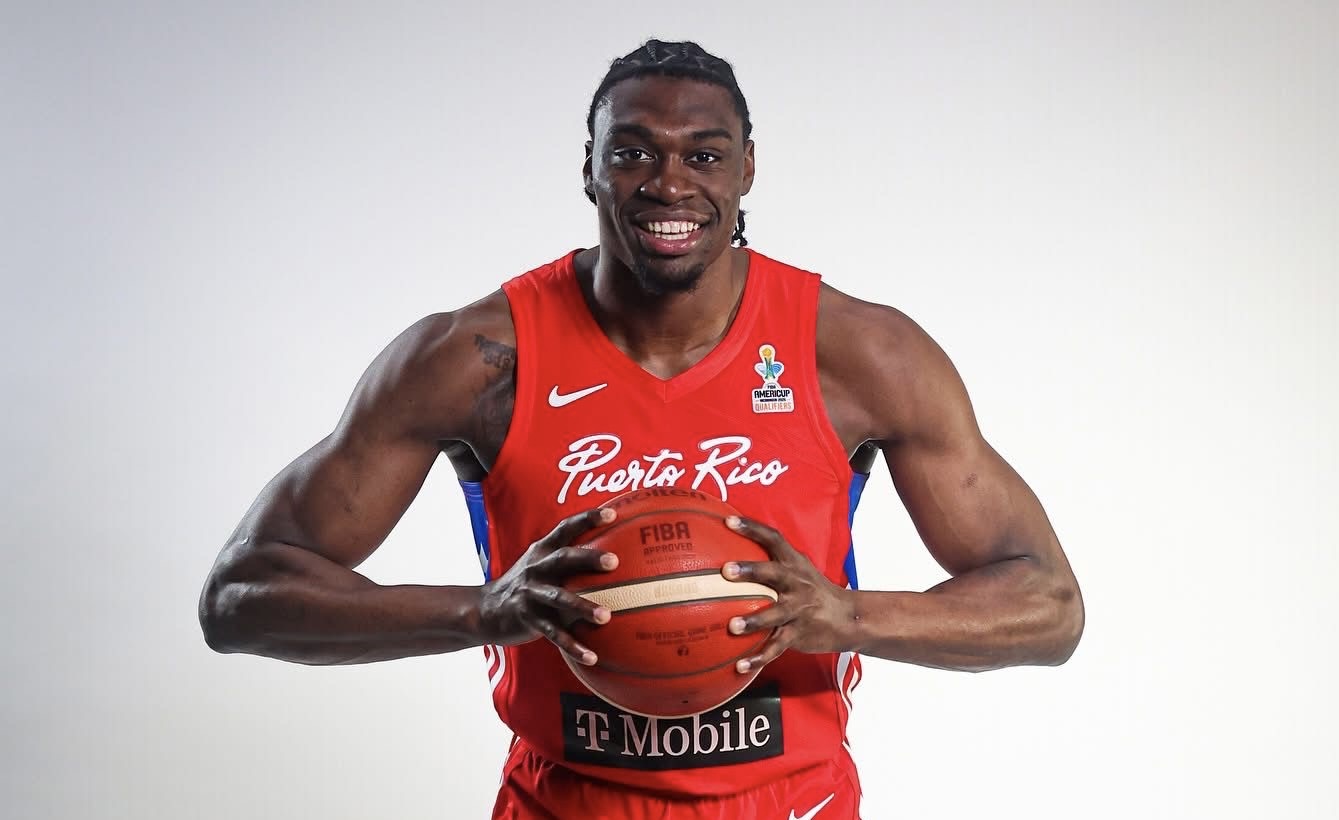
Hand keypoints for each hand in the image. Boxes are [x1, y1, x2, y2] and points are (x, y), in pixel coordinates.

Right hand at [478, 507, 618, 665]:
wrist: (485, 610)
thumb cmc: (526, 586)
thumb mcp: (540, 565)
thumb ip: (570, 561)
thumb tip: (615, 559)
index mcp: (542, 552)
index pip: (565, 529)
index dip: (587, 519)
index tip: (611, 514)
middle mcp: (536, 569)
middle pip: (563, 558)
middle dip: (588, 558)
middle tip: (614, 561)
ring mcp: (531, 594)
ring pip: (559, 599)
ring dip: (583, 607)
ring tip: (606, 616)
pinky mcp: (528, 619)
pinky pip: (553, 634)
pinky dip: (573, 646)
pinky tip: (592, 656)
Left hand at [720, 515, 854, 673]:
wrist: (847, 618)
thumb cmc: (812, 590)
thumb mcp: (798, 569)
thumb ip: (772, 561)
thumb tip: (730, 549)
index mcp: (794, 564)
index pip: (773, 538)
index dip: (752, 528)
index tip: (728, 520)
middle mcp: (796, 584)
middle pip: (774, 574)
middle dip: (750, 571)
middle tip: (726, 571)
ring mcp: (799, 610)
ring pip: (775, 615)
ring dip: (753, 621)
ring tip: (732, 627)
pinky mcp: (799, 634)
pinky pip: (776, 647)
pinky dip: (758, 658)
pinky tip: (740, 666)